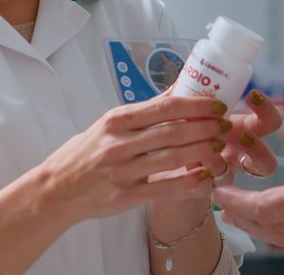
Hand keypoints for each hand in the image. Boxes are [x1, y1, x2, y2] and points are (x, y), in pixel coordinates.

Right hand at [34, 96, 230, 221]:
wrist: (56, 189)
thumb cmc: (86, 153)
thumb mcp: (109, 124)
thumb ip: (145, 110)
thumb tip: (179, 88)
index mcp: (117, 120)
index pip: (164, 107)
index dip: (196, 105)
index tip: (218, 105)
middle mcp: (119, 143)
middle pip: (173, 131)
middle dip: (206, 127)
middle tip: (227, 126)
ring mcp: (122, 171)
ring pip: (173, 158)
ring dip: (203, 152)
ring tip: (222, 148)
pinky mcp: (125, 196)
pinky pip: (165, 188)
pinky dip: (189, 182)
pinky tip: (206, 177)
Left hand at [212, 87, 283, 253]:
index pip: (267, 207)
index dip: (237, 200)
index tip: (217, 188)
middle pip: (268, 227)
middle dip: (239, 213)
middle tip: (219, 197)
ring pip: (283, 237)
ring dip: (257, 223)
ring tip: (239, 208)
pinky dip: (279, 229)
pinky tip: (277, 217)